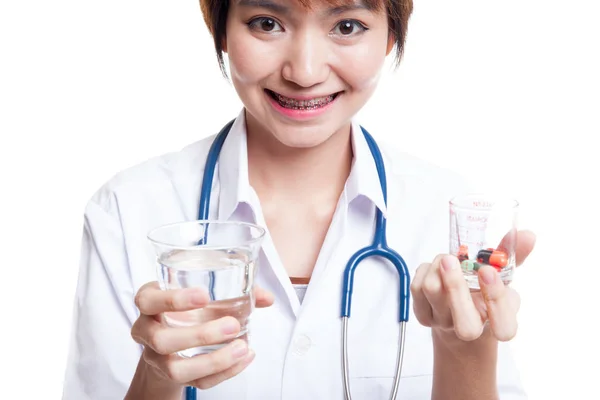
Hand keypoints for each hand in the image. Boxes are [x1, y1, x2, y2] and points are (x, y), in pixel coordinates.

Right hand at [130, 283, 273, 389]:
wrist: (171, 338)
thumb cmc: (188, 309)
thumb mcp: (200, 293)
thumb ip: (234, 291)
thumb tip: (267, 297)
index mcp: (149, 302)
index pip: (147, 301)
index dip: (173, 300)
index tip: (204, 296)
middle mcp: (145, 331)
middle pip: (162, 340)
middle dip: (200, 335)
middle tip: (232, 325)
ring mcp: (156, 357)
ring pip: (175, 369)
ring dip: (213, 361)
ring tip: (241, 347)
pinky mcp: (172, 376)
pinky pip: (195, 383)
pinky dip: (223, 373)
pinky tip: (244, 358)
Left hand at [410, 230, 535, 341]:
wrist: (458, 316)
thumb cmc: (484, 292)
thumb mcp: (503, 275)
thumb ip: (515, 255)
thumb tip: (528, 235)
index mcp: (499, 323)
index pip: (504, 327)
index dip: (496, 300)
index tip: (488, 271)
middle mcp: (471, 329)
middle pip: (465, 324)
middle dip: (456, 288)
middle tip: (451, 259)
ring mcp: (443, 323)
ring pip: (433, 295)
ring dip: (437, 267)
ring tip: (447, 257)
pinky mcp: (423, 315)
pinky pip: (417, 289)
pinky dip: (424, 270)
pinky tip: (434, 266)